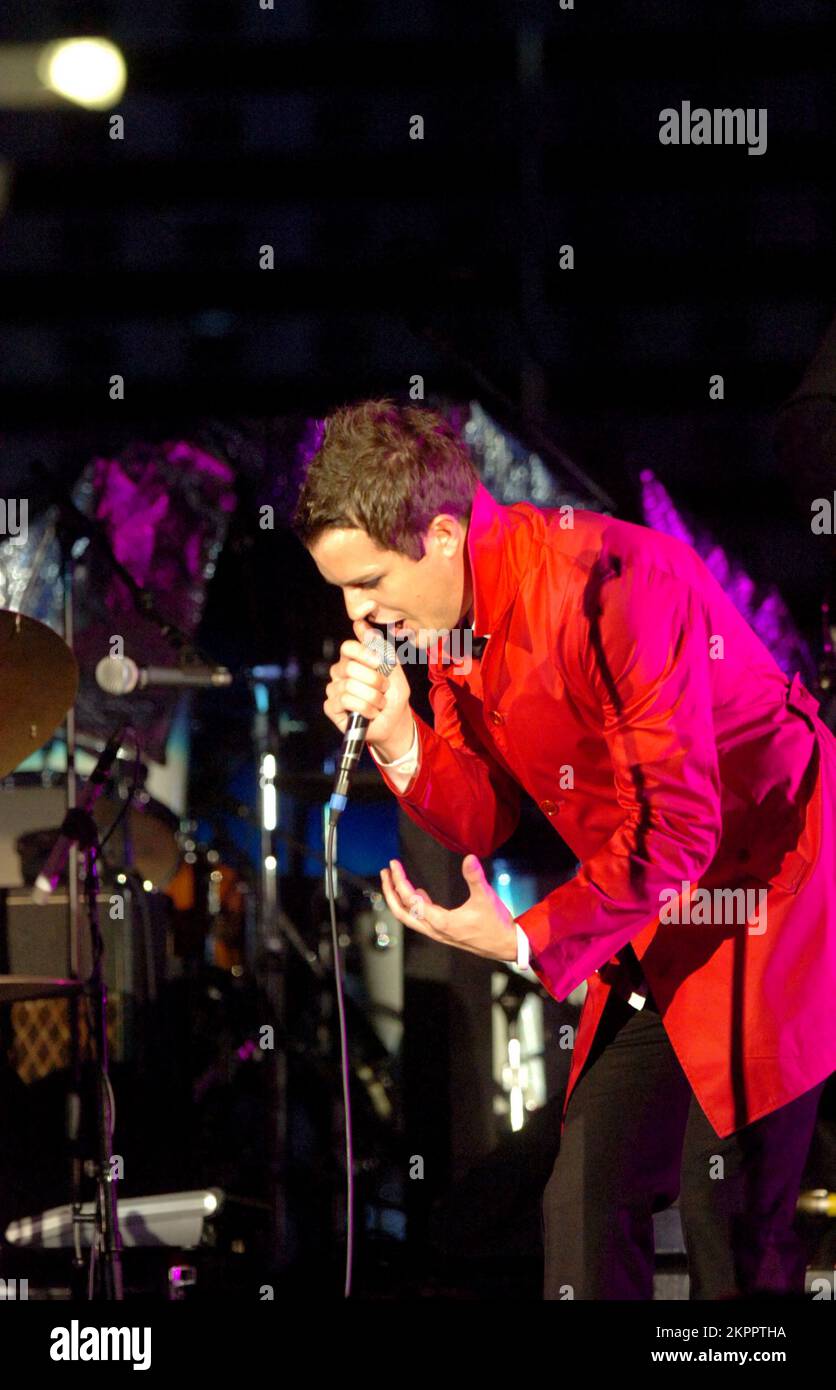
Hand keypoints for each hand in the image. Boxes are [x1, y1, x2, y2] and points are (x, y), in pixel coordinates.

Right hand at [323, 617, 412, 748]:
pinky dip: (365, 709)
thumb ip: (378, 646)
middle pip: (351, 668)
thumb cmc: (393, 693)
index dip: (365, 654)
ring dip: (373, 698)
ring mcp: (333, 689)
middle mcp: (339, 672)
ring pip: (350, 687)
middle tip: (384, 690)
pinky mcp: (331, 707)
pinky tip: (371, 713)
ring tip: (379, 703)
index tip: (380, 664)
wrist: (395, 721)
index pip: (348, 647)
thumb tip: (360, 623)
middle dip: (375, 681)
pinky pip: (345, 702)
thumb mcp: (393, 668)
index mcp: (352, 659)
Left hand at [380, 855, 516, 961]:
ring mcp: (439, 932)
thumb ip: (475, 877)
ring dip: (400, 900)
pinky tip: (420, 892)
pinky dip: (415, 905)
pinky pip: (422, 919)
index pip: (411, 900)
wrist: (507, 945)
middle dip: (390, 893)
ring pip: (410, 917)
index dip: (399, 881)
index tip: (394, 865)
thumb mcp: (486, 898)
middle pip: (402, 913)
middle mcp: (435, 929)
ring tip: (395, 881)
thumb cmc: (496, 924)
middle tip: (385, 873)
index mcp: (440, 922)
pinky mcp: (445, 931)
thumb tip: (469, 858)